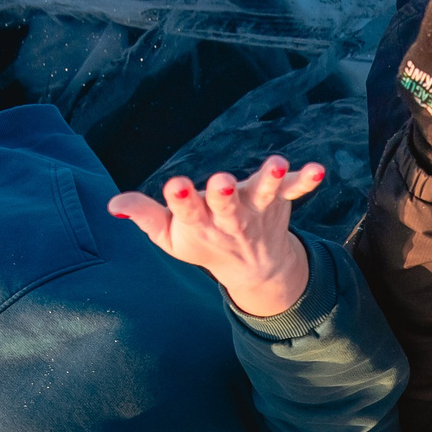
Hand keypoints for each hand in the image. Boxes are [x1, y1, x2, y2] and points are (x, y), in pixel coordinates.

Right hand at [110, 157, 323, 317]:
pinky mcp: (279, 200)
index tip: (176, 187)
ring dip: (269, 180)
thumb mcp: (171, 236)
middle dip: (223, 195)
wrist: (255, 268)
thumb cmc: (204, 243)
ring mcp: (257, 208)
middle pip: (226, 206)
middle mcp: (230, 217)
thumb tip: (113, 203)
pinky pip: (295, 190)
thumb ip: (145, 216)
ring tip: (276, 164)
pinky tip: (318, 169)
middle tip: (221, 183)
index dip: (181, 200)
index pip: (187, 212)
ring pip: (264, 195)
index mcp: (199, 224)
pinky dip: (306, 181)